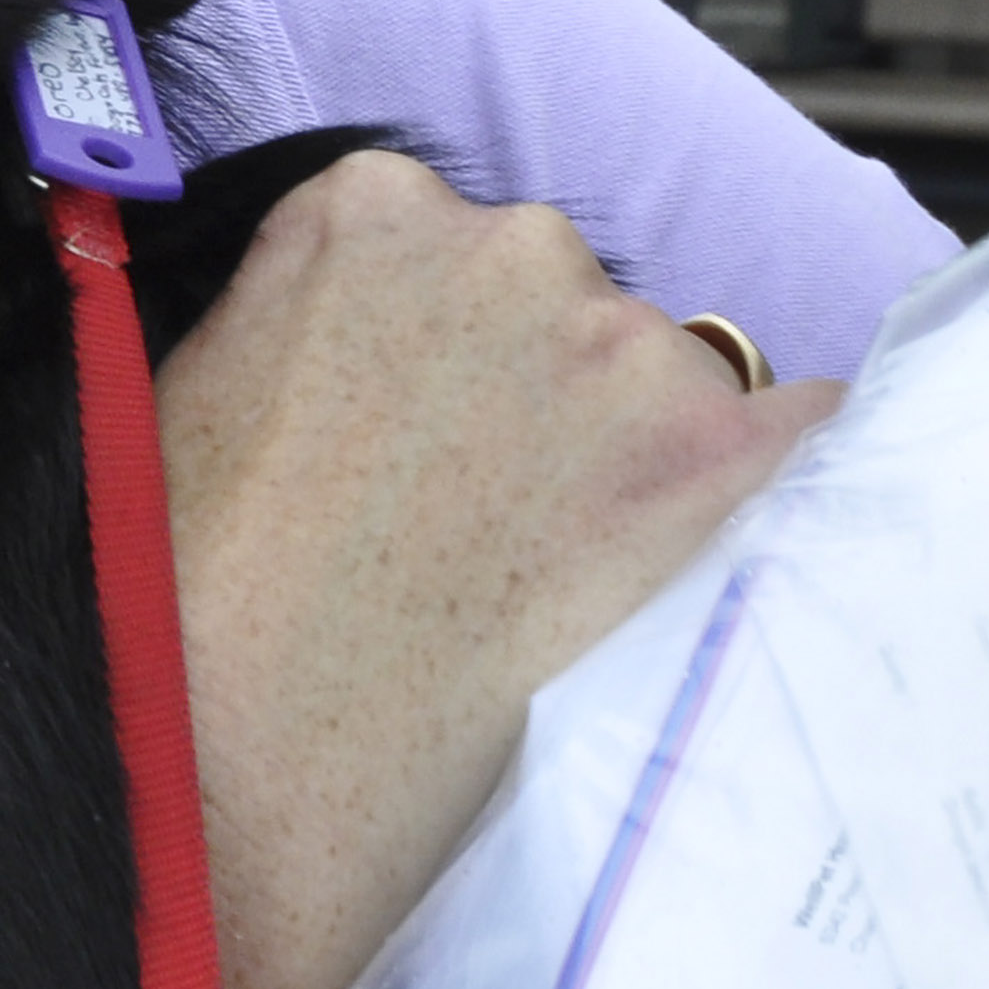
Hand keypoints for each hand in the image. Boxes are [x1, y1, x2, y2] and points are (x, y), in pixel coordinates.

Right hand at [157, 150, 836, 988]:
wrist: (248, 777)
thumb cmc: (181, 605)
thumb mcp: (179, 397)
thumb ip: (287, 319)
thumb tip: (338, 335)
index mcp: (359, 211)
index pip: (430, 234)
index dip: (422, 345)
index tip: (404, 424)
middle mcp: (505, 242)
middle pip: (555, 294)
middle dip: (529, 389)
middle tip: (471, 522)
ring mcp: (627, 345)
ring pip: (669, 376)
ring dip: (627, 457)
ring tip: (542, 589)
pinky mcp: (729, 455)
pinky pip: (808, 436)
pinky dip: (761, 495)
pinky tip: (686, 571)